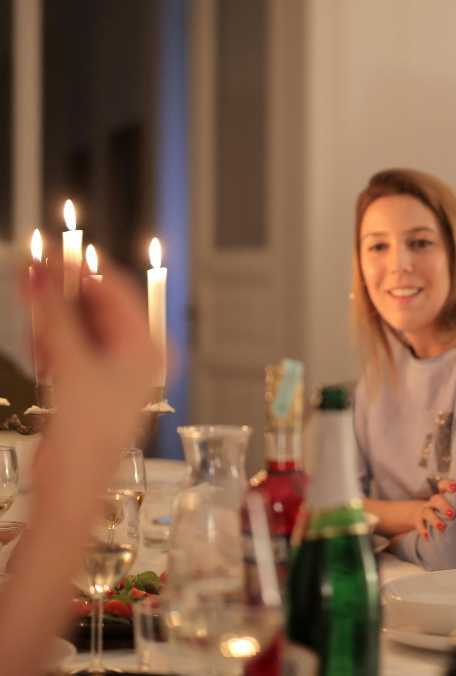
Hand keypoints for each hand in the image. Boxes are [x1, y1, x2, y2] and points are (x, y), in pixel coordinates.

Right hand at [26, 261, 158, 501]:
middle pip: (96, 307)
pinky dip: (54, 347)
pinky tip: (42, 356)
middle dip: (61, 296)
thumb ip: (53, 313)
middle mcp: (138, 355)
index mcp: (147, 345)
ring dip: (53, 325)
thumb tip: (41, 272)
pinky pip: (72, 350)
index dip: (83, 267)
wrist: (74, 484)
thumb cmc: (88, 432)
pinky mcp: (94, 385)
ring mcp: (117, 370)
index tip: (53, 250)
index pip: (117, 289)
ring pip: (80, 328)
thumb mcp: (70, 362)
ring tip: (37, 337)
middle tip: (31, 277)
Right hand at [414, 478, 455, 539]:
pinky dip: (423, 530)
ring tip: (442, 527)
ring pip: (428, 513)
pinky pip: (420, 525)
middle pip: (436, 500)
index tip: (454, 488)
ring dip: (435, 520)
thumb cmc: (440, 508)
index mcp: (440, 494)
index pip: (442, 485)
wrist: (416, 512)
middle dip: (444, 506)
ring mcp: (424, 511)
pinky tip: (427, 536)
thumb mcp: (446, 502)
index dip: (448, 485)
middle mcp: (432, 502)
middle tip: (452, 514)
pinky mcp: (418, 521)